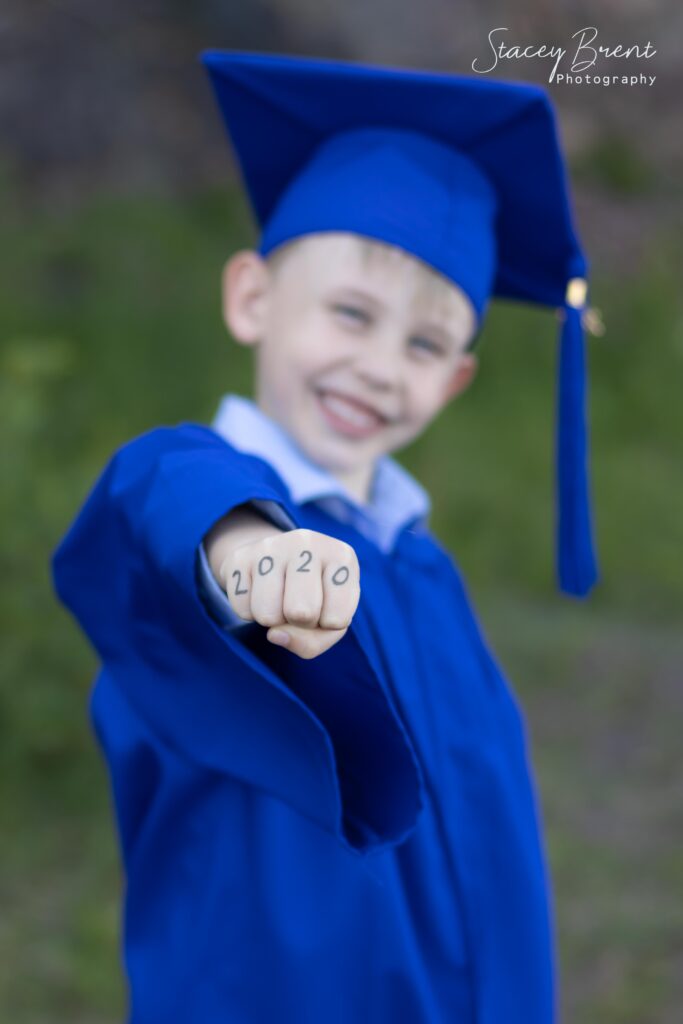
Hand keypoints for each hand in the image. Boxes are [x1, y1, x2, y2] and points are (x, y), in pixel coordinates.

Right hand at [218, 528, 360, 659]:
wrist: (277, 561)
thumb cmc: (315, 596)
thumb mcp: (329, 620)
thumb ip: (314, 642)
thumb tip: (274, 634)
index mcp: (342, 557)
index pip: (337, 620)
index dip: (328, 624)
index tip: (326, 605)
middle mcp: (308, 543)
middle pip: (302, 613)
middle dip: (299, 622)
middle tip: (300, 604)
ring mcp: (271, 546)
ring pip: (268, 615)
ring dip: (273, 620)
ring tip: (279, 598)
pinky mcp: (240, 557)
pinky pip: (242, 609)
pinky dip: (250, 612)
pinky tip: (259, 592)